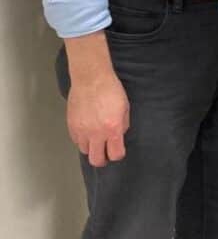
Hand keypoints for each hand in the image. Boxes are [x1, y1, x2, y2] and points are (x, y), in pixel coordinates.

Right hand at [64, 32, 129, 166]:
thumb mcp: (125, 107)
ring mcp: (81, 130)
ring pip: (84, 151)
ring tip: (95, 139)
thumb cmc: (110, 89)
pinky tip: (87, 131)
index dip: (118, 155)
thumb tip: (118, 135)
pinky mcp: (71, 125)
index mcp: (112, 128)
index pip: (115, 154)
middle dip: (102, 159)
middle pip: (96, 160)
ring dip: (91, 148)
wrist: (91, 78)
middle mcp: (96, 133)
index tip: (118, 151)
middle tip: (105, 153)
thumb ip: (123, 125)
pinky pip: (76, 140)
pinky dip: (82, 139)